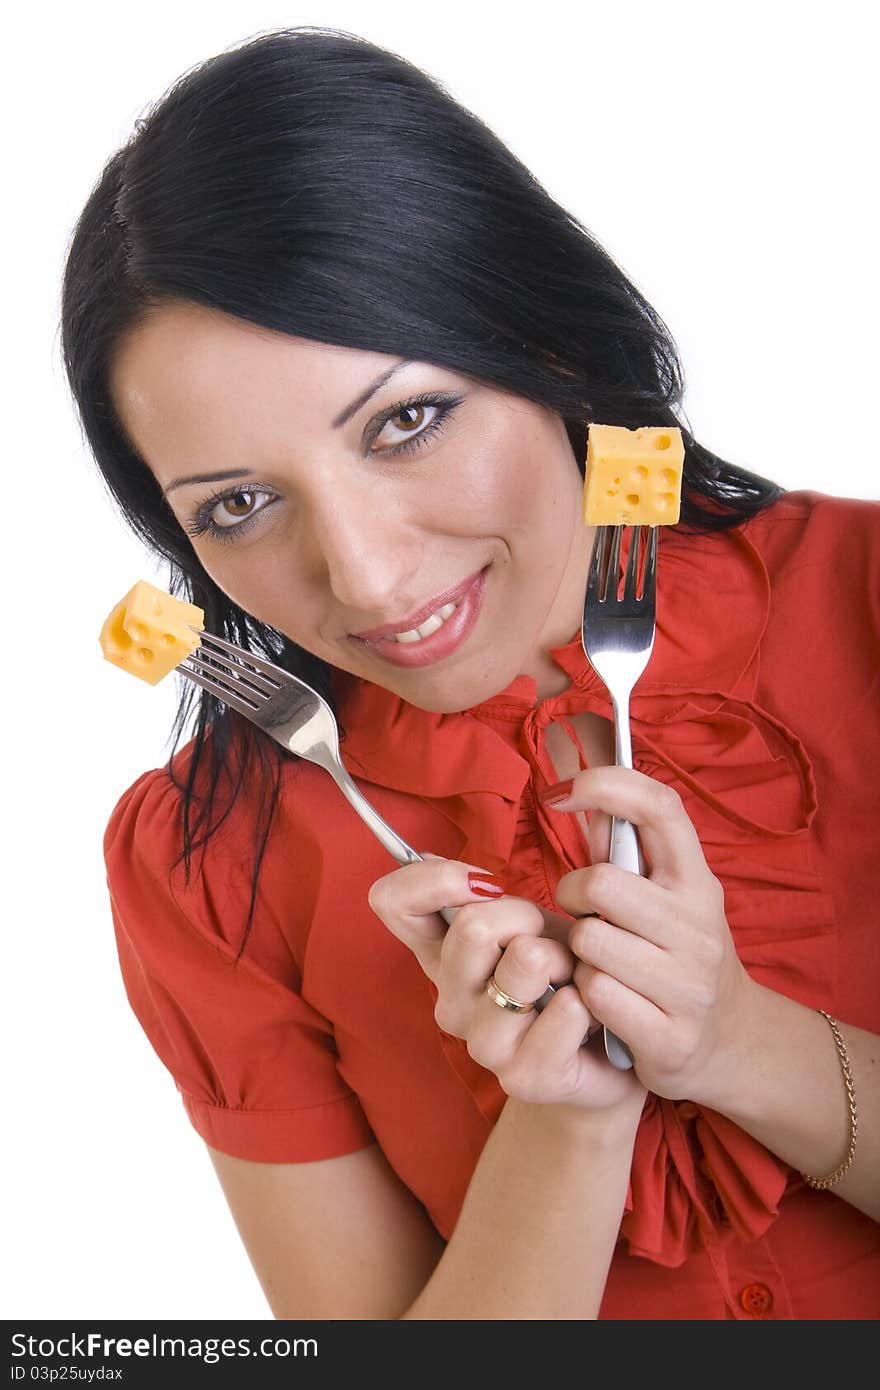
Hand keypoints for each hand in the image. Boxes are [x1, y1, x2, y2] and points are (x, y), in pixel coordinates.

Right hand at [368, 855, 643, 1110]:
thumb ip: (482, 896)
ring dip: (564, 957)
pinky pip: (566, 1010)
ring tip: (571, 980)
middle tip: (549, 945)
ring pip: (525, 960)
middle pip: (472, 925)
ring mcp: (481, 1045)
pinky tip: (587, 1015)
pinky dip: (589, 999)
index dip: (436, 879)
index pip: (392, 902)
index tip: (487, 887)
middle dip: (527, 917)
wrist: (605, 1050)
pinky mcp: (524, 1076)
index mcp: (438, 957)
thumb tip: (437, 862)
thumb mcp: (525, 921)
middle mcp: (449, 1002)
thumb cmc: (561, 975)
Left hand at [546, 766, 753, 1101]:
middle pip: (600, 884)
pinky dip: (585, 997)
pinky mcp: (670, 1036)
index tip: (557, 792)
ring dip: (578, 954)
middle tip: (581, 914)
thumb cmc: (681, 955)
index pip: (660, 809)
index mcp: (698, 882)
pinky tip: (604, 1002)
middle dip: (572, 895)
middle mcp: (700, 928)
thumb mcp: (668, 899)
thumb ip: (626, 854)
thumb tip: (584, 798)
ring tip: (599, 962)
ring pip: (590, 944)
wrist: (734, 1042)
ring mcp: (689, 984)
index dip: (605, 785)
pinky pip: (594, 995)